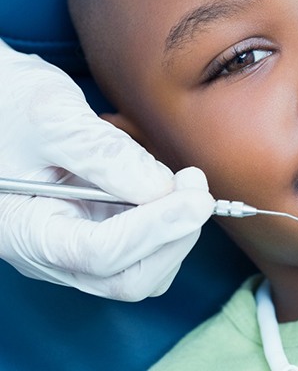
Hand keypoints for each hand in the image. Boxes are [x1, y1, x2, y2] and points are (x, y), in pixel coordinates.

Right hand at [0, 40, 213, 299]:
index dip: (155, 228)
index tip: (196, 197)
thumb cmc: (11, 103)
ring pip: (142, 270)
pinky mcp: (95, 229)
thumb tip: (162, 188)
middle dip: (173, 236)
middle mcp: (51, 251)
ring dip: (175, 232)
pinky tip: (169, 187)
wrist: (2, 101)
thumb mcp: (51, 116)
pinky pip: (144, 248)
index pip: (100, 253)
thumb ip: (103, 154)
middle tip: (197, 187)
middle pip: (127, 277)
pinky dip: (168, 222)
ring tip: (183, 184)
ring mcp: (75, 243)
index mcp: (26, 230)